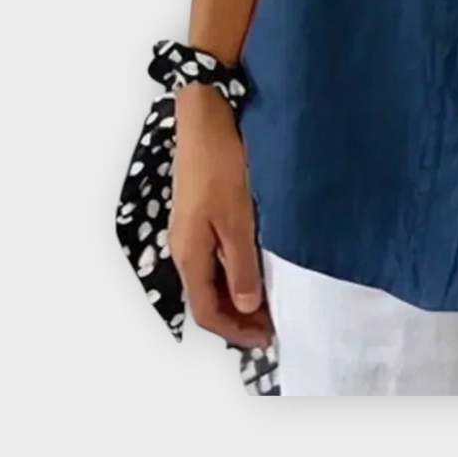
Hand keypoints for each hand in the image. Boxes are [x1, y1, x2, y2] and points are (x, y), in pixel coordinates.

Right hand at [169, 83, 273, 346]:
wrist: (206, 118)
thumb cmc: (221, 166)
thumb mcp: (237, 219)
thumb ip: (240, 265)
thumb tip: (244, 307)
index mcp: (189, 255)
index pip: (208, 312)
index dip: (236, 331)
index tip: (267, 338)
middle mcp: (185, 248)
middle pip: (208, 298)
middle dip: (238, 317)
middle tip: (272, 323)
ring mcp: (191, 230)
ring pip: (212, 277)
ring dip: (238, 293)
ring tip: (269, 299)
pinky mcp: (201, 213)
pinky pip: (216, 256)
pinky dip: (236, 270)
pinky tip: (257, 263)